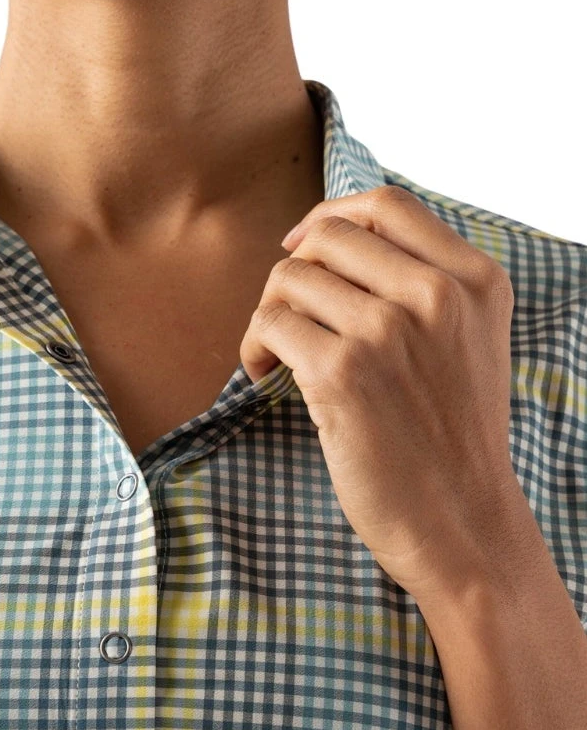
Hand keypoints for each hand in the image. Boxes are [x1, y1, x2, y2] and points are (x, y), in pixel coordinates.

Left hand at [239, 184, 533, 608]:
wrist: (462, 523)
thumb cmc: (453, 438)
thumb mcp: (470, 343)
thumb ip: (426, 286)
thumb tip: (335, 242)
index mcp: (473, 280)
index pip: (387, 206)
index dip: (331, 216)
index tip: (303, 248)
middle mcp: (436, 295)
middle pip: (328, 236)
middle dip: (294, 272)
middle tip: (290, 319)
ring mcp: (389, 330)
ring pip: (290, 278)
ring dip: (268, 314)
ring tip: (277, 355)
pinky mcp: (343, 373)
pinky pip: (269, 324)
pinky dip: (254, 348)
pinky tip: (267, 377)